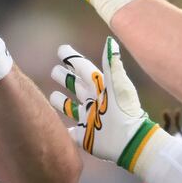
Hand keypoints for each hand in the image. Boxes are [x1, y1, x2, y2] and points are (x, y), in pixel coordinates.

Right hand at [50, 38, 165, 174]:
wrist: (130, 141)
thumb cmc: (125, 111)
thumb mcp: (118, 85)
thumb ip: (112, 64)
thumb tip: (110, 41)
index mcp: (100, 88)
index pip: (83, 69)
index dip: (72, 59)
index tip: (61, 50)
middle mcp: (93, 102)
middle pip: (76, 86)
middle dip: (65, 78)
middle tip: (53, 70)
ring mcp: (88, 119)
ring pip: (70, 107)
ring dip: (60, 101)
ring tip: (51, 95)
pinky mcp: (84, 136)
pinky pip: (69, 131)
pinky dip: (60, 128)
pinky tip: (52, 125)